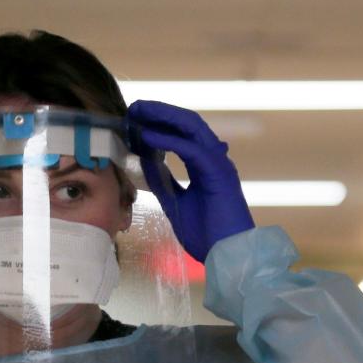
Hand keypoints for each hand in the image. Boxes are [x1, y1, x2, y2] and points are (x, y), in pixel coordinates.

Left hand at [127, 100, 253, 262]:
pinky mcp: (218, 173)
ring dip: (163, 117)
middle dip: (159, 112)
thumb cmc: (207, 234)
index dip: (158, 123)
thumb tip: (146, 162)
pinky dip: (168, 141)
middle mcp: (213, 158)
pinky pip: (191, 149)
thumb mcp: (175, 202)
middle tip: (134, 107)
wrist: (228, 255)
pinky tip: (147, 137)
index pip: (182, 133)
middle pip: (186, 123)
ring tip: (138, 112)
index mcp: (205, 164)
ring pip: (191, 127)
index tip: (134, 119)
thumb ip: (162, 181)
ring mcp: (218, 163)